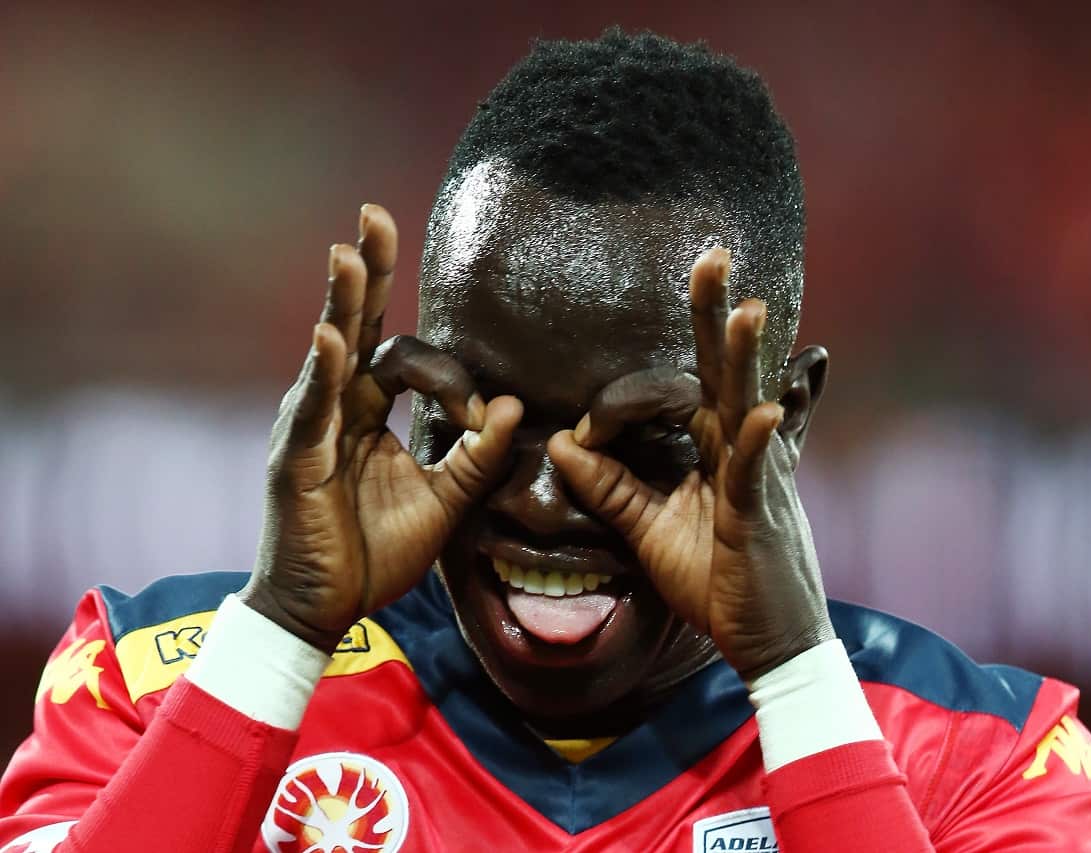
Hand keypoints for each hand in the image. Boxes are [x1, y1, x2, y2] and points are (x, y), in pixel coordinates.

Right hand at [241, 205, 521, 651]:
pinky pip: (315, 406)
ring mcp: (311, 427)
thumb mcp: (444, 503)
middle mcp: (337, 408)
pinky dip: (324, 370)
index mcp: (369, 413)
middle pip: (356, 326)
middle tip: (375, 214)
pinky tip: (333, 336)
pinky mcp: (297, 457)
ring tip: (351, 251)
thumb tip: (509, 406)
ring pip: (330, 352)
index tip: (477, 412)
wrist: (324, 610)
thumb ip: (476, 458)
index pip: (399, 355)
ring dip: (343, 301)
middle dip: (368, 272)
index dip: (447, 372)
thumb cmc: (374, 553)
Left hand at [548, 247, 833, 678]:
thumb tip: (559, 443)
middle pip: (726, 372)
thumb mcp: (649, 529)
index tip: (652, 332)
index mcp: (716, 448)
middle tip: (713, 254)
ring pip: (749, 407)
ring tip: (746, 307)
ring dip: (746, 360)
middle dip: (718, 315)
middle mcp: (742, 450)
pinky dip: (761, 443)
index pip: (692, 382)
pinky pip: (760, 474)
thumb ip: (609, 485)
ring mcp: (759, 479)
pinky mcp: (762, 517)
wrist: (766, 640)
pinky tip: (761, 413)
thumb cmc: (716, 582)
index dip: (674, 349)